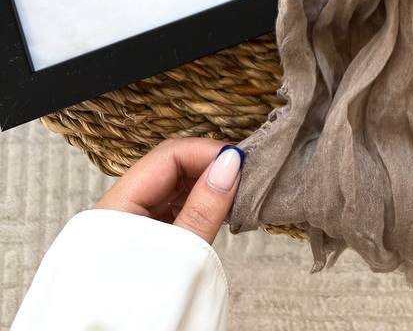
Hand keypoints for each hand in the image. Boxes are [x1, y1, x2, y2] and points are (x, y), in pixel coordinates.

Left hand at [94, 137, 243, 244]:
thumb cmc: (136, 308)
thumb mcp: (176, 256)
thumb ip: (203, 209)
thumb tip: (232, 162)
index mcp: (117, 207)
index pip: (167, 156)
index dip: (206, 152)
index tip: (241, 161)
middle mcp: (121, 209)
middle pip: (170, 168)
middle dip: (209, 167)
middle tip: (245, 174)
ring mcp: (132, 226)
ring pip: (173, 189)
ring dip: (206, 186)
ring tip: (237, 191)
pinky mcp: (144, 243)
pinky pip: (174, 210)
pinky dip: (199, 205)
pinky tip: (220, 209)